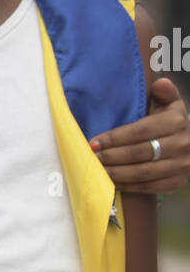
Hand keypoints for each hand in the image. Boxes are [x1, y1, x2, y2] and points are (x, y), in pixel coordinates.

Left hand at [92, 78, 189, 192]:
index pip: (139, 131)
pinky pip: (148, 187)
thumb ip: (164, 92)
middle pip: (139, 153)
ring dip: (117, 173)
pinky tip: (112, 182)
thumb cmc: (171, 120)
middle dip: (112, 156)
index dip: (115, 138)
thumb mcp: (170, 103)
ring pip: (142, 173)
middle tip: (92, 157)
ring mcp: (181, 166)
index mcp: (176, 121)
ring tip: (98, 170)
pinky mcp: (177, 182)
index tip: (94, 142)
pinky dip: (128, 186)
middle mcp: (182, 144)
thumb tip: (160, 84)